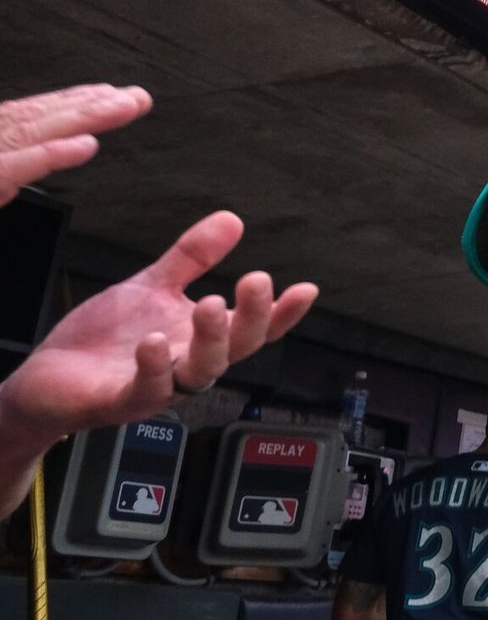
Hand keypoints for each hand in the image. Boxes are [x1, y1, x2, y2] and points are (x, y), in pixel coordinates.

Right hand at [0, 83, 151, 206]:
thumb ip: (7, 164)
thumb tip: (24, 157)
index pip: (32, 116)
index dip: (73, 105)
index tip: (111, 96)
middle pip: (41, 116)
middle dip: (92, 104)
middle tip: (137, 97)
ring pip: (38, 131)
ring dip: (85, 117)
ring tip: (126, 107)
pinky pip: (17, 166)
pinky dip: (53, 154)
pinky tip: (88, 144)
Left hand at [0, 211, 317, 459]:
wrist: (52, 375)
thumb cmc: (106, 338)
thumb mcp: (153, 287)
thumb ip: (193, 257)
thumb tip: (231, 220)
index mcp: (201, 336)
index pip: (254, 327)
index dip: (282, 312)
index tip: (304, 289)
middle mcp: (189, 362)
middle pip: (238, 347)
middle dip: (253, 316)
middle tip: (256, 281)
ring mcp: (161, 383)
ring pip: (202, 370)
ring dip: (211, 339)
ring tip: (210, 304)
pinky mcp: (124, 399)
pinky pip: (147, 388)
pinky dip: (154, 367)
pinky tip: (152, 343)